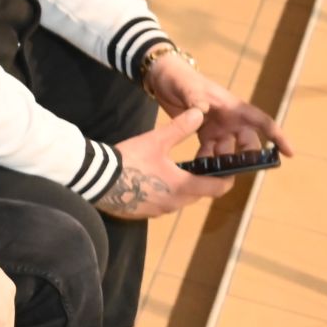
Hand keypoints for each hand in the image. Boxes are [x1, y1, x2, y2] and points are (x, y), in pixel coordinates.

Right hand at [99, 107, 229, 218]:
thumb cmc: (131, 159)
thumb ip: (179, 128)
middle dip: (202, 180)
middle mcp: (176, 203)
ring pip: (180, 200)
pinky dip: (165, 193)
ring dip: (182, 188)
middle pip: (199, 194)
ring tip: (174, 171)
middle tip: (199, 164)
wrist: (97, 179)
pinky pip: (163, 204)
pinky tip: (152, 180)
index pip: (218, 188)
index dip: (227, 179)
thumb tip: (199, 112)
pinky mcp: (144, 214)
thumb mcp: (155, 140)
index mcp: (184, 186)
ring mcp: (160, 211)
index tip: (229, 169)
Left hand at [143, 52, 293, 158]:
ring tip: (217, 176)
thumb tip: (203, 110)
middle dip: (247, 157)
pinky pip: (210, 152)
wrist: (161, 78)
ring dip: (225, 163)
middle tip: (239, 171)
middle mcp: (230, 119)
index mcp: (233, 106)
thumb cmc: (179, 77)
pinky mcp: (203, 133)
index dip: (277, 136)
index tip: (289, 153)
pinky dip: (207, 161)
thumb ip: (196, 98)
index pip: (262, 121)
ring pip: (229, 151)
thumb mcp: (187, 86)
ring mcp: (218, 128)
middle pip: (248, 142)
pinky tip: (200, 172)